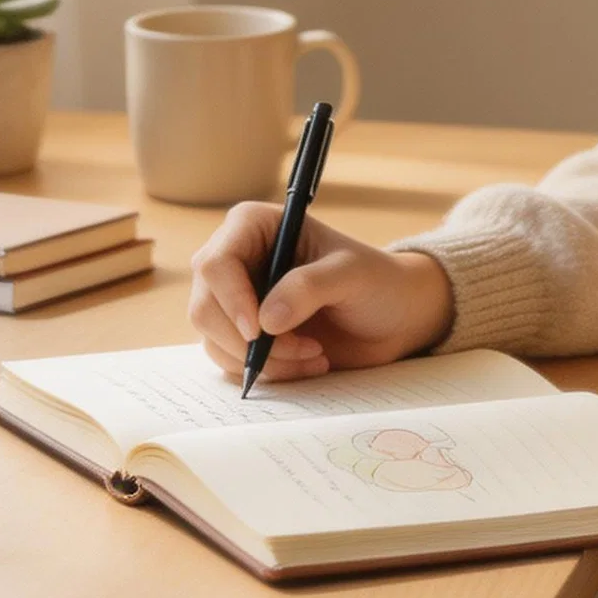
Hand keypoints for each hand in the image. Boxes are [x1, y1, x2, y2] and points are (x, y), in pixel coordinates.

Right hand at [188, 203, 454, 381]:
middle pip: (205, 306)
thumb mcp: (352, 274)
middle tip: (303, 349)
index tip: (259, 331)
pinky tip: (309, 361)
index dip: (230, 299)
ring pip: (214, 339)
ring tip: (315, 354)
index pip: (216, 262)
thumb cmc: (376, 280)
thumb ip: (310, 287)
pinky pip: (231, 361)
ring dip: (265, 360)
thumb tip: (265, 320)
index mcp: (254, 226)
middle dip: (250, 340)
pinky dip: (269, 371)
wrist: (393, 315)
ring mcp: (235, 299)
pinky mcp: (243, 333)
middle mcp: (236, 260)